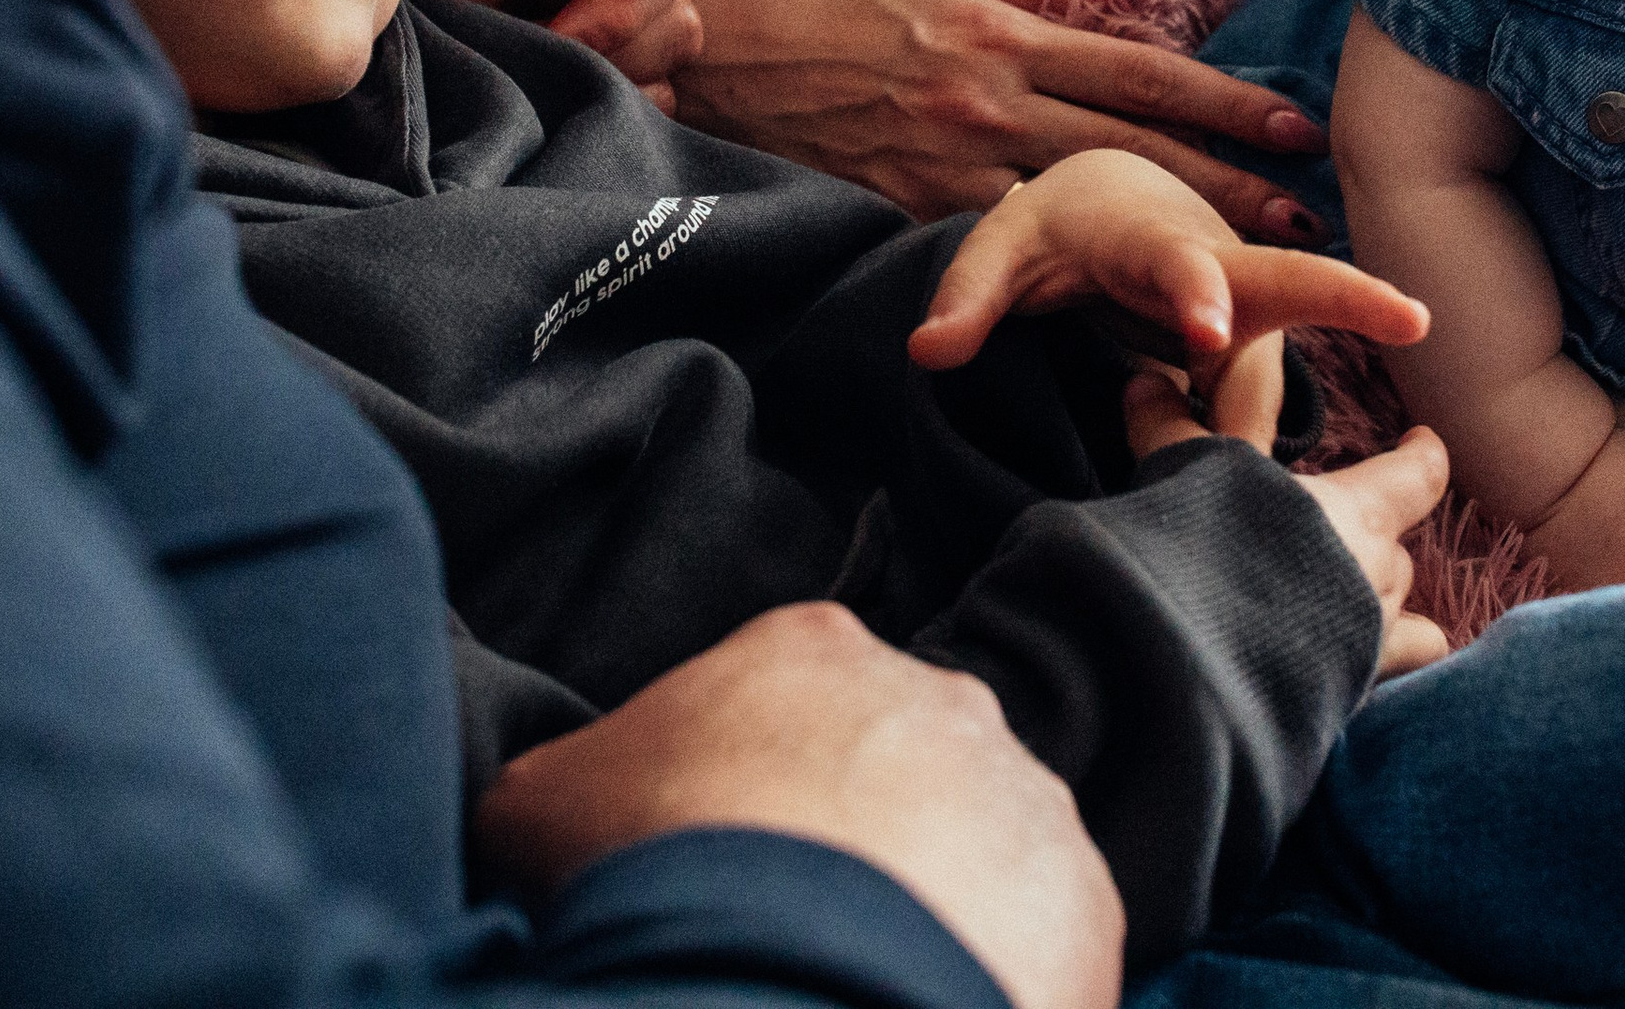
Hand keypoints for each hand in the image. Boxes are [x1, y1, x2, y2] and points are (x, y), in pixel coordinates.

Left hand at [416, 0, 720, 111]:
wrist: (352, 36)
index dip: (620, 1)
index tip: (553, 17)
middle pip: (677, 25)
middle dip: (606, 42)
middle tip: (529, 48)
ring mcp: (601, 55)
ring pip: (663, 77)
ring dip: (600, 84)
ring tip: (527, 77)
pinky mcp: (584, 110)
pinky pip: (641, 124)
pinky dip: (600, 124)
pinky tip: (545, 115)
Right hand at [475, 601, 1121, 1008]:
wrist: (784, 981)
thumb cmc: (654, 866)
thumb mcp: (543, 804)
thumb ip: (561, 786)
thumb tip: (549, 820)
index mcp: (812, 649)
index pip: (785, 699)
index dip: (745, 785)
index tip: (719, 859)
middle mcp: (938, 696)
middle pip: (891, 767)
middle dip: (850, 839)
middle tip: (791, 936)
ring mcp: (1022, 794)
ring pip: (976, 849)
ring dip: (932, 907)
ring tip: (857, 988)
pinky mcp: (1081, 899)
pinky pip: (1039, 937)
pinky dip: (992, 978)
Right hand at [674, 0, 1332, 238]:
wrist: (703, 45)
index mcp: (1002, 35)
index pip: (1140, 75)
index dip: (1223, 105)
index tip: (1292, 130)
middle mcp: (987, 106)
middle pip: (1130, 155)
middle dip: (1223, 190)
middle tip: (1306, 223)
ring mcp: (944, 170)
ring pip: (1078, 218)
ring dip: (1161, 246)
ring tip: (1238, 282)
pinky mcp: (901, 216)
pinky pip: (994, 257)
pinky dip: (1057, 288)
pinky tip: (1110, 315)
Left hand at [908, 146, 1428, 448]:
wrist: (1116, 202)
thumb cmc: (1055, 225)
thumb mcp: (1003, 247)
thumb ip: (967, 295)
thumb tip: (927, 352)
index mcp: (1150, 239)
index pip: (1180, 264)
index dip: (1196, 296)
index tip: (1210, 331)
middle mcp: (1222, 270)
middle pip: (1272, 328)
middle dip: (1344, 310)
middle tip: (1376, 357)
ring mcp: (1251, 318)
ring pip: (1256, 410)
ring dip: (1226, 455)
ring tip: (1162, 484)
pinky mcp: (1259, 359)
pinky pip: (1254, 428)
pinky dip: (1233, 463)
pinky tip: (1215, 503)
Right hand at [1125, 377, 1449, 676]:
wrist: (1206, 664)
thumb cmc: (1217, 546)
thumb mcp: (1187, 468)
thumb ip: (1168, 425)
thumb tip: (1142, 381)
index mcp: (1357, 513)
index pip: (1417, 477)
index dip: (1422, 456)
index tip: (1423, 442)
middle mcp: (1376, 579)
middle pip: (1398, 553)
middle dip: (1375, 543)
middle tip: (1338, 533)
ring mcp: (1369, 646)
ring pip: (1399, 619)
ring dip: (1374, 606)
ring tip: (1345, 606)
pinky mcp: (1348, 700)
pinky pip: (1389, 680)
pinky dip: (1384, 670)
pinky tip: (1357, 674)